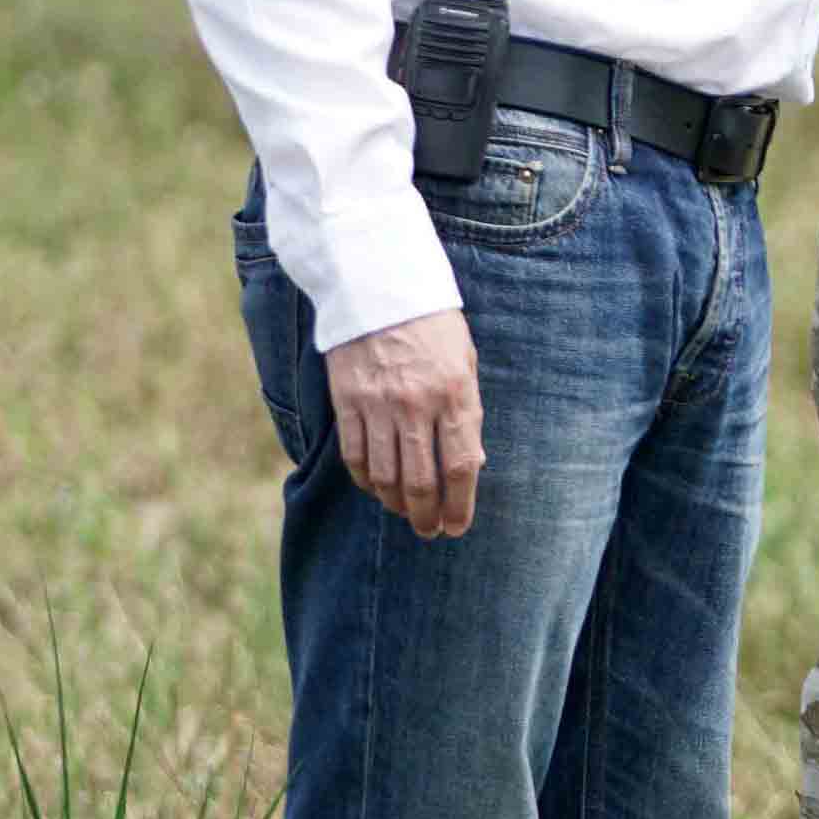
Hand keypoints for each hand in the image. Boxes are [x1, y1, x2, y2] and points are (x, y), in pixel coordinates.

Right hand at [325, 309, 482, 537]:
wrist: (378, 285)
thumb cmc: (432, 324)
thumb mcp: (465, 361)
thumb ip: (468, 412)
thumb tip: (472, 465)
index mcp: (454, 393)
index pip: (461, 466)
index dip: (460, 505)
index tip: (458, 527)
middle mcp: (416, 404)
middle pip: (422, 481)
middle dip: (427, 516)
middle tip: (430, 532)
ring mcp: (377, 405)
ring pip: (385, 476)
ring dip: (396, 505)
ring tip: (406, 515)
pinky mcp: (346, 401)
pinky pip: (354, 456)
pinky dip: (365, 481)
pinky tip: (376, 488)